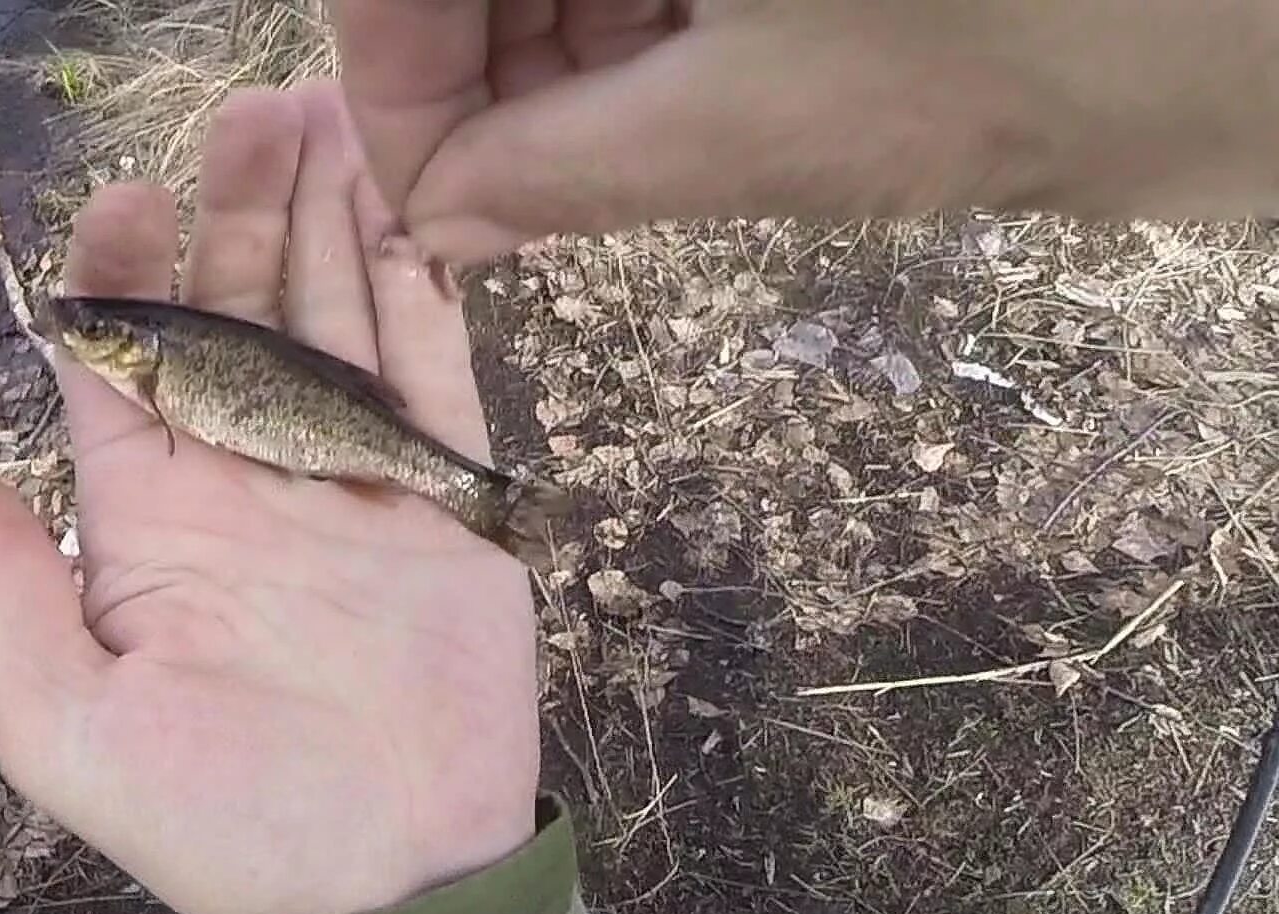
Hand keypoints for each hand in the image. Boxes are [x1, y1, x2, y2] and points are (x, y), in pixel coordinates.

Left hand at [0, 82, 537, 913]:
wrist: (383, 890)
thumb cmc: (218, 823)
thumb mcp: (68, 723)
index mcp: (149, 518)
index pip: (127, 359)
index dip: (124, 271)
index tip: (132, 198)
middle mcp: (246, 477)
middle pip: (237, 311)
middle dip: (242, 212)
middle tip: (259, 112)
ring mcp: (347, 481)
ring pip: (335, 318)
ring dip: (333, 222)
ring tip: (335, 122)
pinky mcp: (440, 500)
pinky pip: (432, 376)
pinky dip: (424, 294)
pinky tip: (415, 213)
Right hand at [329, 0, 1278, 262]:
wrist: (1190, 27)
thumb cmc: (992, 53)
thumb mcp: (743, 126)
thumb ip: (556, 172)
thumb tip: (442, 217)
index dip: (392, 68)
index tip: (414, 186)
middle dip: (466, 68)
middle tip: (478, 194)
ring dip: (540, 57)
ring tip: (561, 163)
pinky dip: (615, 31)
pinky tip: (628, 103)